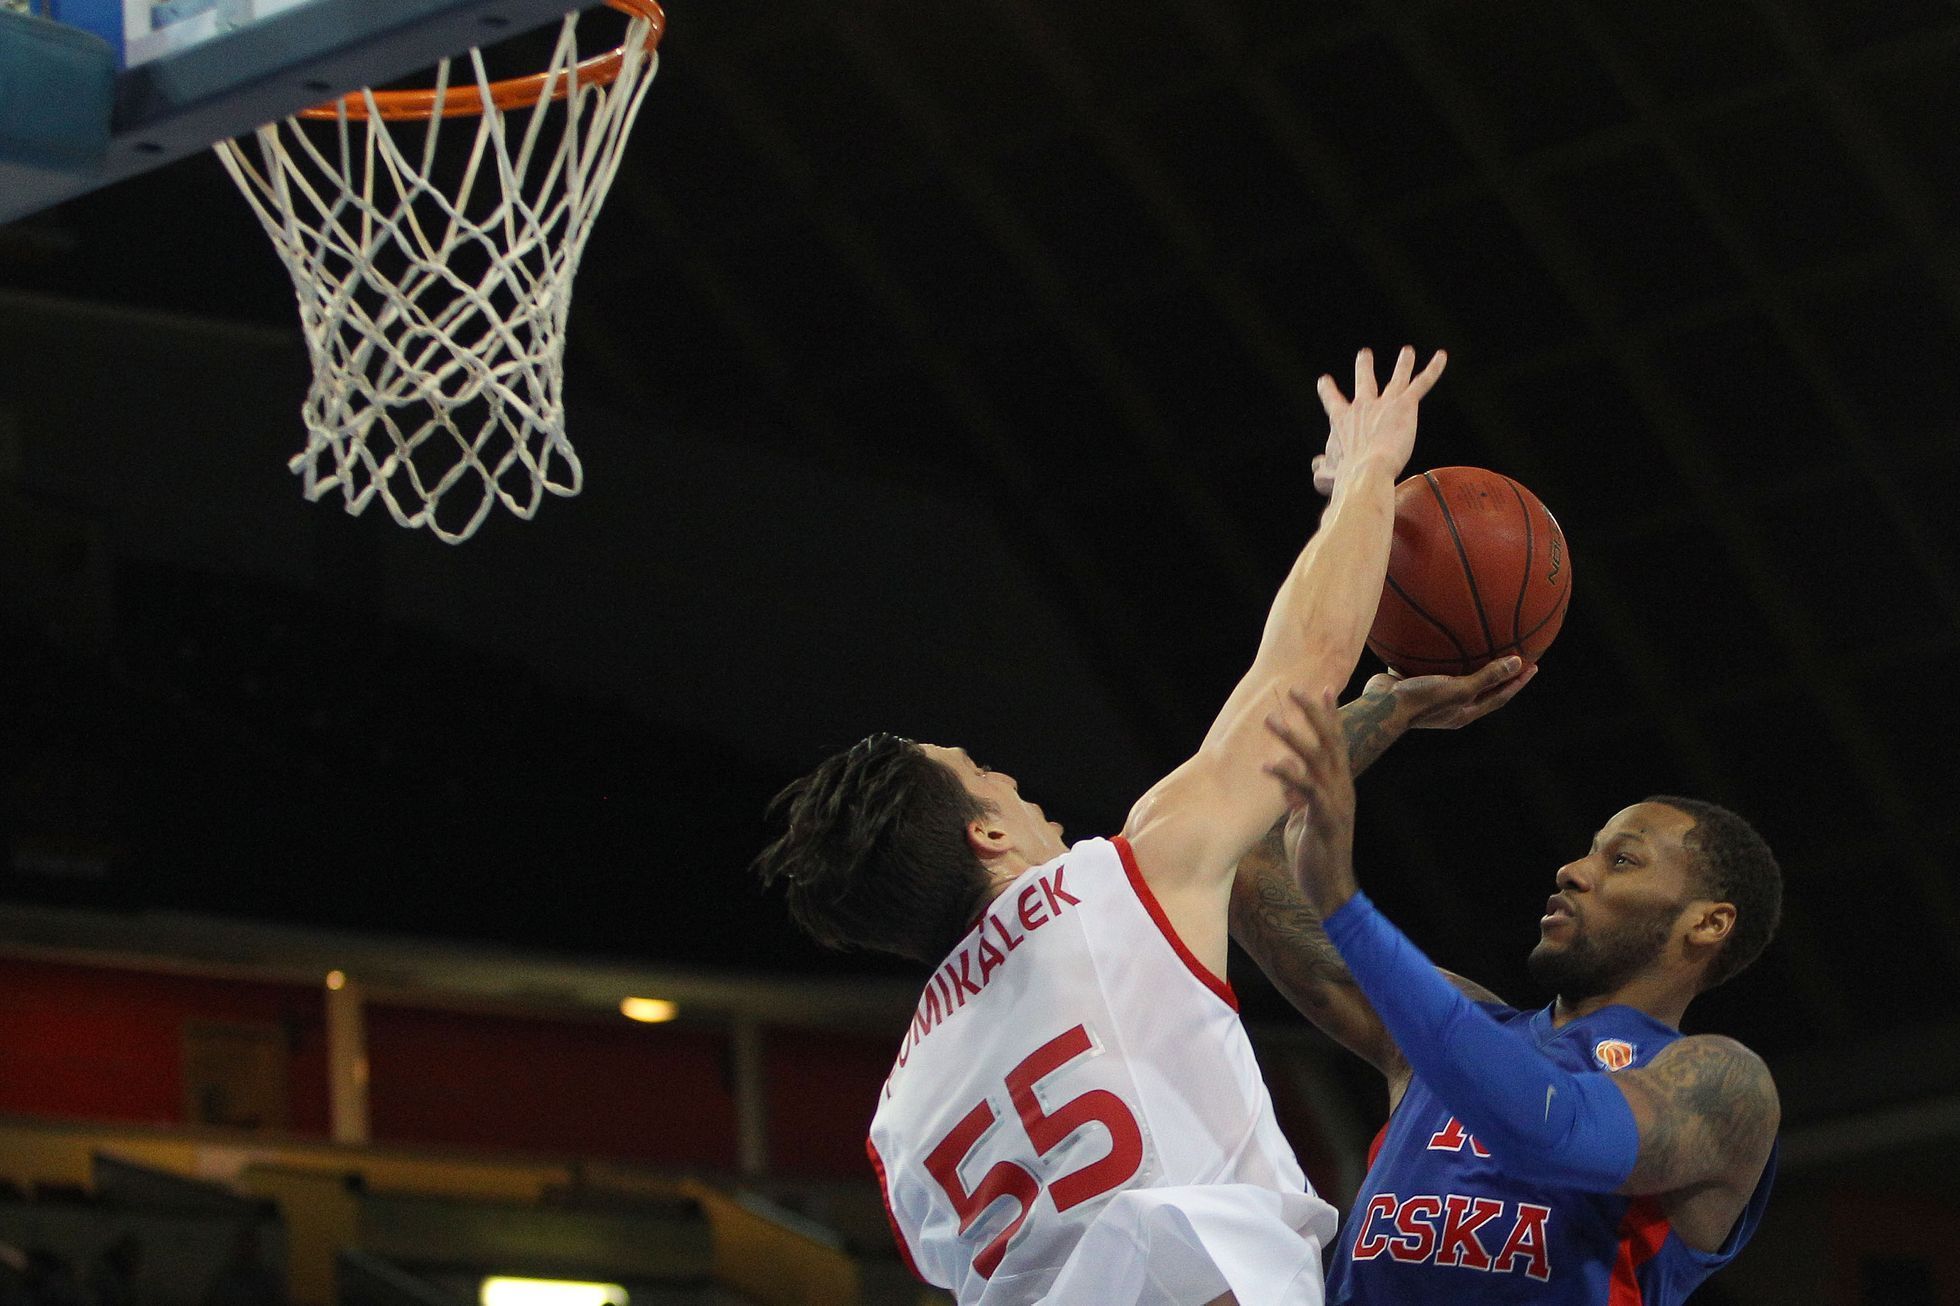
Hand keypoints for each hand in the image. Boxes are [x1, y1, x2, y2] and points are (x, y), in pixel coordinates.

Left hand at [1266, 686, 1359, 915]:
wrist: (1330, 889)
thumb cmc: (1314, 853)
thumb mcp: (1304, 818)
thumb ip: (1298, 796)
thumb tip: (1284, 778)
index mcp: (1338, 785)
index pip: (1335, 743)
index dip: (1329, 716)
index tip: (1322, 688)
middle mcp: (1341, 788)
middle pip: (1329, 742)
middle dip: (1312, 714)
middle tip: (1294, 689)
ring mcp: (1335, 803)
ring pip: (1316, 761)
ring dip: (1292, 738)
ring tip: (1270, 719)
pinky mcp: (1325, 820)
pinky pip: (1306, 792)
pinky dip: (1287, 775)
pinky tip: (1269, 764)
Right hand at [1314, 346, 1447, 492]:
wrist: (1366, 471)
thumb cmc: (1346, 477)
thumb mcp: (1326, 474)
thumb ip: (1321, 469)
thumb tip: (1316, 467)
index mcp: (1343, 421)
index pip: (1333, 401)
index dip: (1328, 391)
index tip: (1324, 380)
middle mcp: (1363, 406)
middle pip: (1364, 382)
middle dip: (1364, 367)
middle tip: (1365, 354)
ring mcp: (1385, 403)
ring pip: (1397, 378)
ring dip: (1403, 364)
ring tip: (1407, 352)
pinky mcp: (1405, 404)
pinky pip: (1422, 382)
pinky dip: (1433, 369)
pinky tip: (1441, 356)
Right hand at [1370, 656, 1536, 730]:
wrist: (1381, 705)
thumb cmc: (1422, 700)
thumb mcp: (1459, 689)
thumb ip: (1488, 677)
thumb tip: (1519, 662)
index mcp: (1464, 711)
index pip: (1500, 697)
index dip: (1517, 683)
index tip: (1534, 666)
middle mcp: (1451, 705)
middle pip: (1481, 688)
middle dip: (1498, 673)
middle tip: (1514, 655)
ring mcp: (1432, 694)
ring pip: (1455, 675)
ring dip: (1469, 662)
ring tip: (1480, 642)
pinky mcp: (1414, 681)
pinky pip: (1431, 664)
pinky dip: (1439, 652)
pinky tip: (1440, 633)